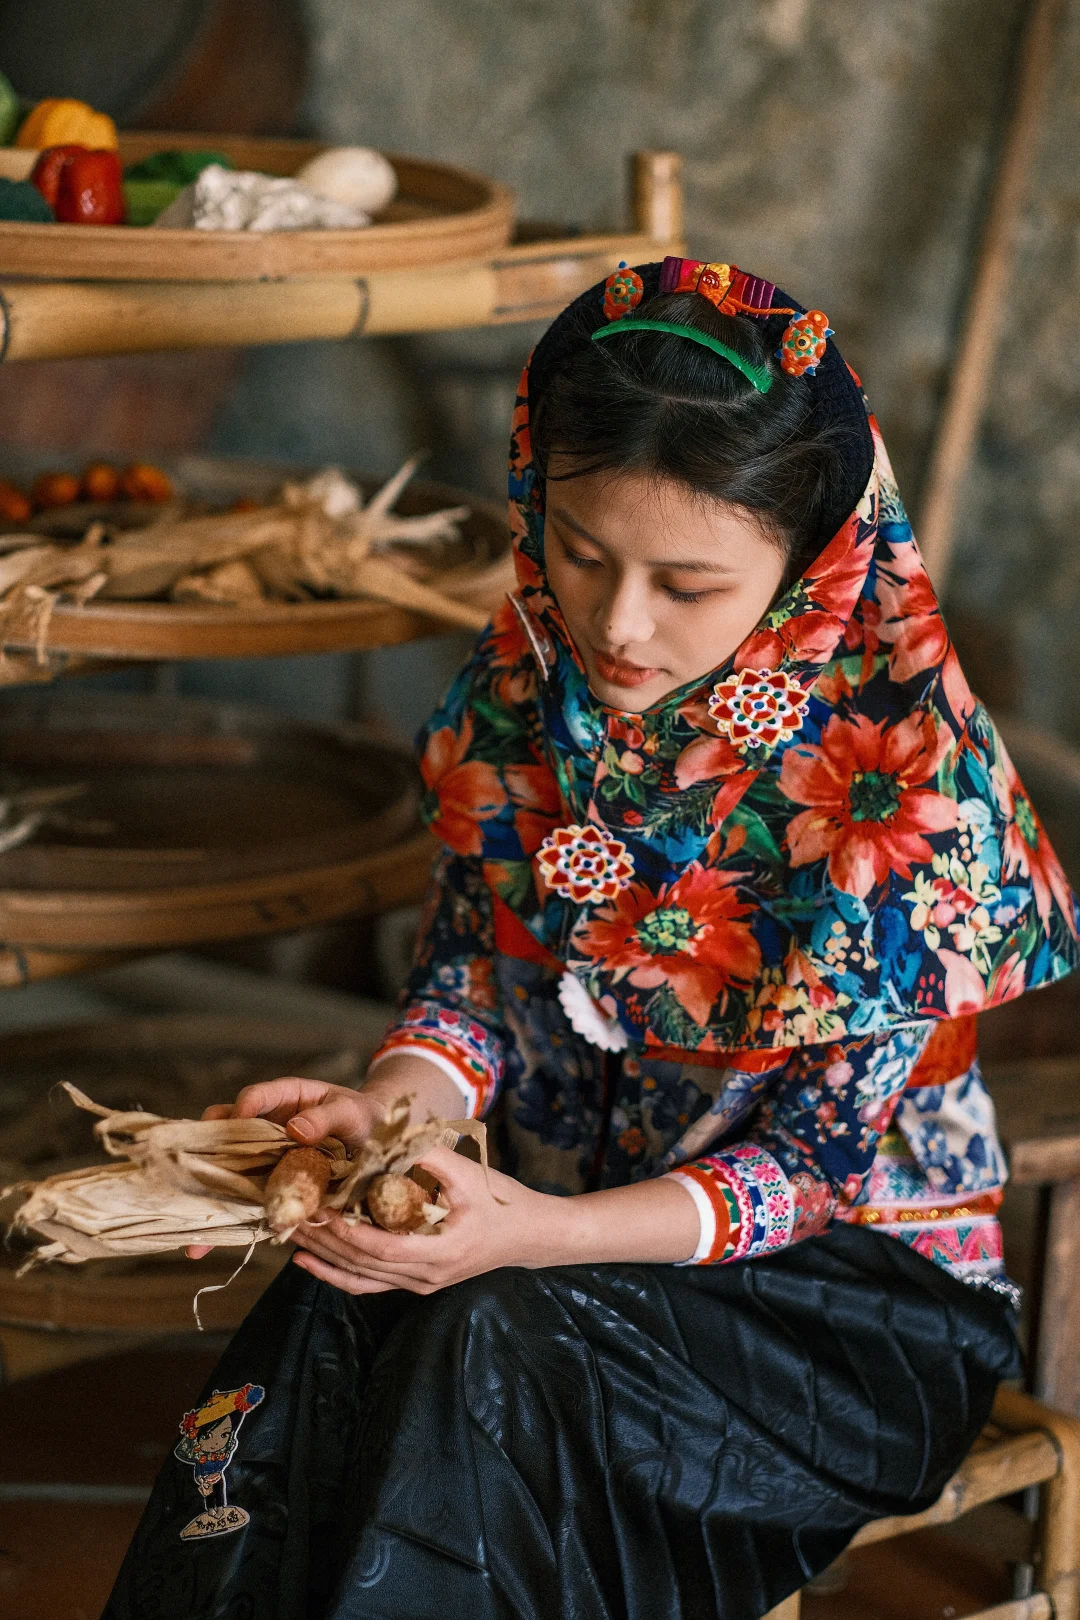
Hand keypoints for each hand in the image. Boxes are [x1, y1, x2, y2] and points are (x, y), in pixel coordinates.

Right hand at [186, 1056, 465, 1259]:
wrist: (381, 1145)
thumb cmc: (366, 1118)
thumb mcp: (352, 1113)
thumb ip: (326, 1118)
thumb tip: (294, 1129)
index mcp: (285, 1097)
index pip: (254, 1098)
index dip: (241, 1110)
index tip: (234, 1123)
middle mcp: (267, 1127)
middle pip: (226, 1137)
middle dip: (203, 1159)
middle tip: (184, 1180)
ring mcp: (266, 1158)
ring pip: (229, 1173)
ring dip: (207, 1200)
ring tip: (190, 1233)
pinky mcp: (273, 1186)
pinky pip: (247, 1200)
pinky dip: (229, 1220)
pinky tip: (205, 1245)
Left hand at [292, 1144, 557, 1295]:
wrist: (528, 1234)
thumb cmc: (501, 1200)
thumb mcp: (467, 1173)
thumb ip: (424, 1158)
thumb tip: (380, 1141)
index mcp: (440, 1251)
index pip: (380, 1247)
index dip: (345, 1230)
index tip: (316, 1206)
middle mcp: (426, 1276)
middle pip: (361, 1264)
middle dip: (322, 1240)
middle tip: (287, 1215)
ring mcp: (420, 1284)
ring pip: (360, 1276)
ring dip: (322, 1256)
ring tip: (288, 1234)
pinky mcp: (416, 1281)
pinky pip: (369, 1283)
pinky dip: (337, 1273)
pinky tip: (309, 1261)